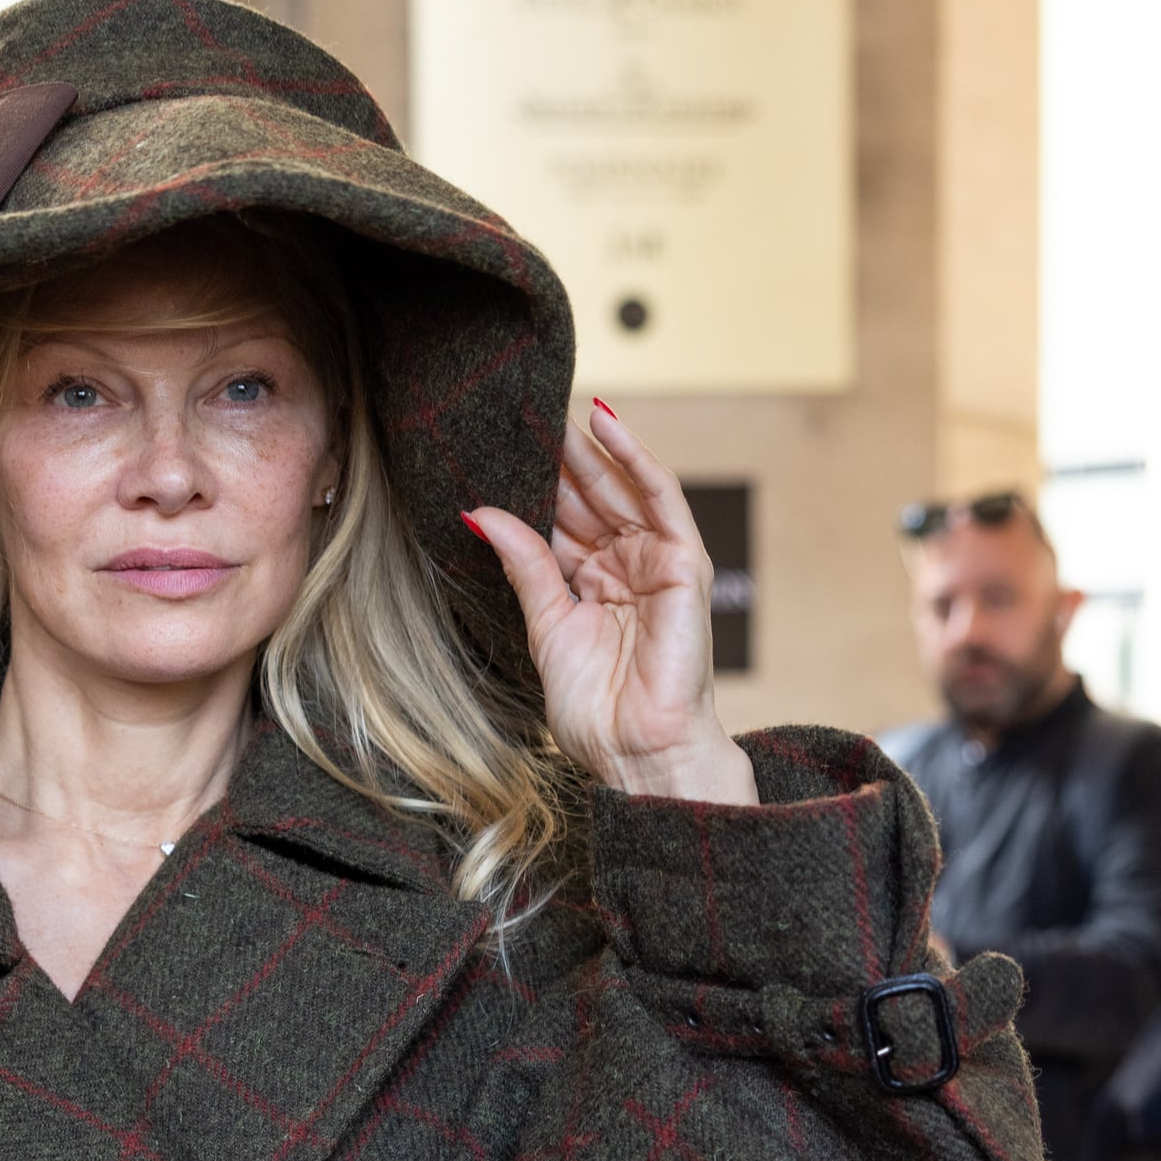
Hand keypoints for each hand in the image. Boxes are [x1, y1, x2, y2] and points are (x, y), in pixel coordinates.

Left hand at [470, 403, 757, 804]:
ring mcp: (653, 563)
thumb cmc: (596, 708)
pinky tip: (606, 424)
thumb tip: (479, 514)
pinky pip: (660, 498)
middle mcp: (620, 568)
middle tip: (523, 417)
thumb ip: (524, 564)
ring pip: (619, 490)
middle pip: (587, 499)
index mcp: (586, 585)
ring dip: (591, 449)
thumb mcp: (544, 624)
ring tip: (555, 411)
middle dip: (559, 460)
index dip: (533, 486)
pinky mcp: (681, 563)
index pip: (558, 522)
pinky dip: (636, 458)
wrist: (636, 750)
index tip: (497, 448)